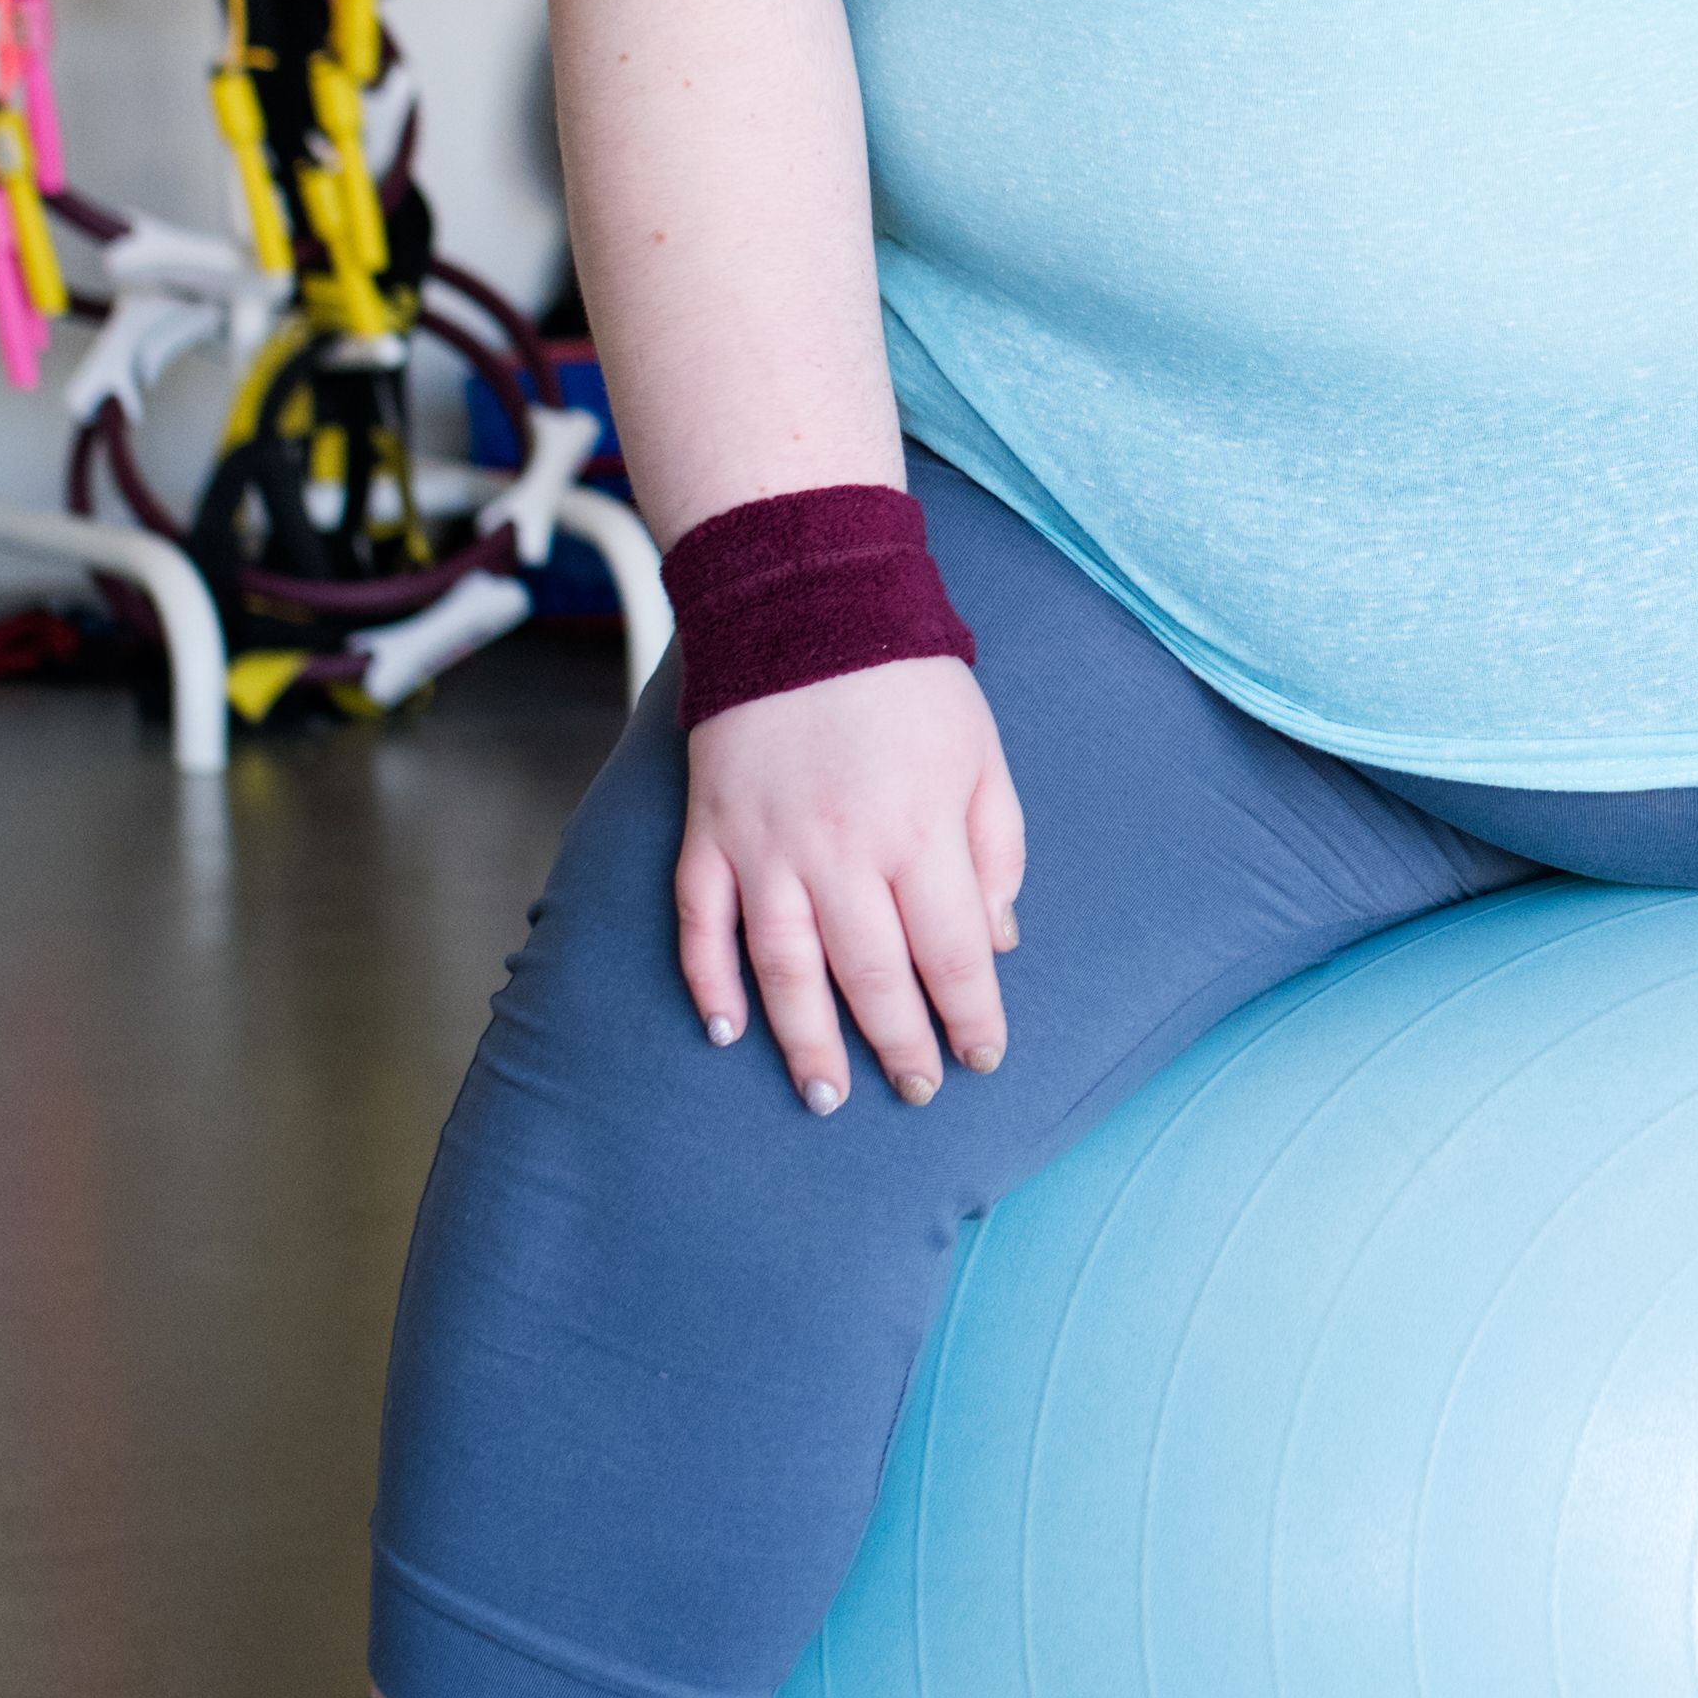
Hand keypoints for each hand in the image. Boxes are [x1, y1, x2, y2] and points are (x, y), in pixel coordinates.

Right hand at [670, 659, 1026, 1112]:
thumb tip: (996, 945)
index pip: (954, 951)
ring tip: (826, 1096)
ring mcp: (766, 844)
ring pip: (784, 967)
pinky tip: (727, 1030)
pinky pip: (702, 922)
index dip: (971, 1015)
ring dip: (806, 1041)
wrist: (803, 602)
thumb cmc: (908, 684)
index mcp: (920, 828)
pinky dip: (708, 981)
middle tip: (916, 1090)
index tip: (981, 1058)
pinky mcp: (710, 832)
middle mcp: (842, 848)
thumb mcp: (982, 757)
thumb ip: (996, 852)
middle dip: (899, 1045)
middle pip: (873, 974)